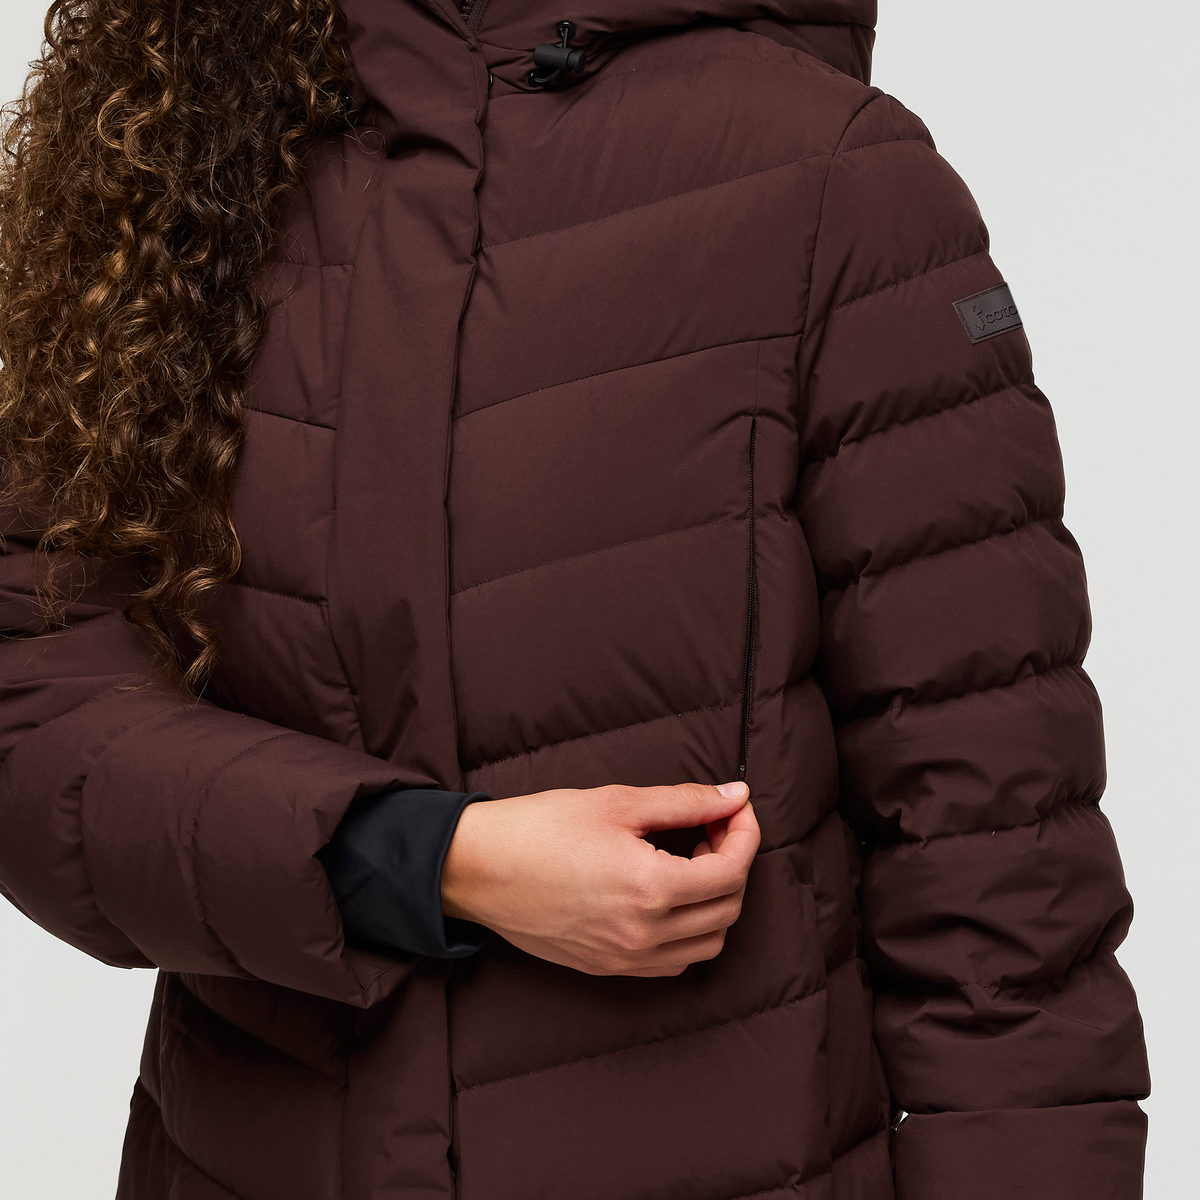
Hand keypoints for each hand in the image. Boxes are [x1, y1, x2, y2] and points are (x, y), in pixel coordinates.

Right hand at [441, 781, 759, 976]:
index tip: (735, 808)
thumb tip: (735, 795)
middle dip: (733, 861)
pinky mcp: (607, 969)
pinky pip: (673, 961)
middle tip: (711, 826)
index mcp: (651, 888)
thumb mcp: (618, 802)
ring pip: (708, 943)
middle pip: (727, 907)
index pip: (732, 871)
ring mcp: (625, 959)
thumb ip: (685, 801)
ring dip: (715, 901)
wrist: (478, 869)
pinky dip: (688, 931)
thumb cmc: (541, 828)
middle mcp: (644, 933)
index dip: (745, 833)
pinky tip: (667, 895)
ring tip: (689, 861)